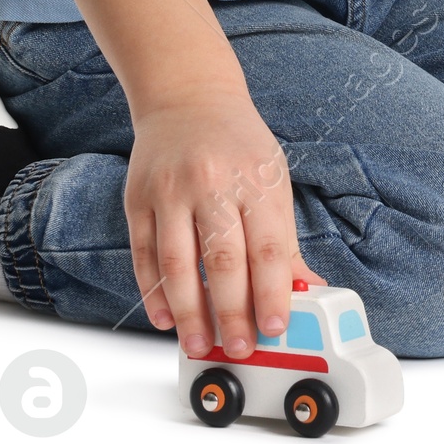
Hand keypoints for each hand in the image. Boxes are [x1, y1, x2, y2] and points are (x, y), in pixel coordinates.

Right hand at [124, 88, 325, 357]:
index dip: (272, 295)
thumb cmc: (237, 143)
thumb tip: (305, 291)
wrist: (188, 95)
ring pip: (177, 263)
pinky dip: (153, 291)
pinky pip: (144, 253)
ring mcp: (170, 190)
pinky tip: (166, 316)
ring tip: (199, 344)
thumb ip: (284, 240)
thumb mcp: (273, 179)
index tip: (275, 329)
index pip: (268, 249)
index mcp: (254, 180)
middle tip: (238, 348)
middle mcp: (211, 183)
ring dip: (189, 312)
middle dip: (231, 313)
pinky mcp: (138, 198)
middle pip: (222, 260)